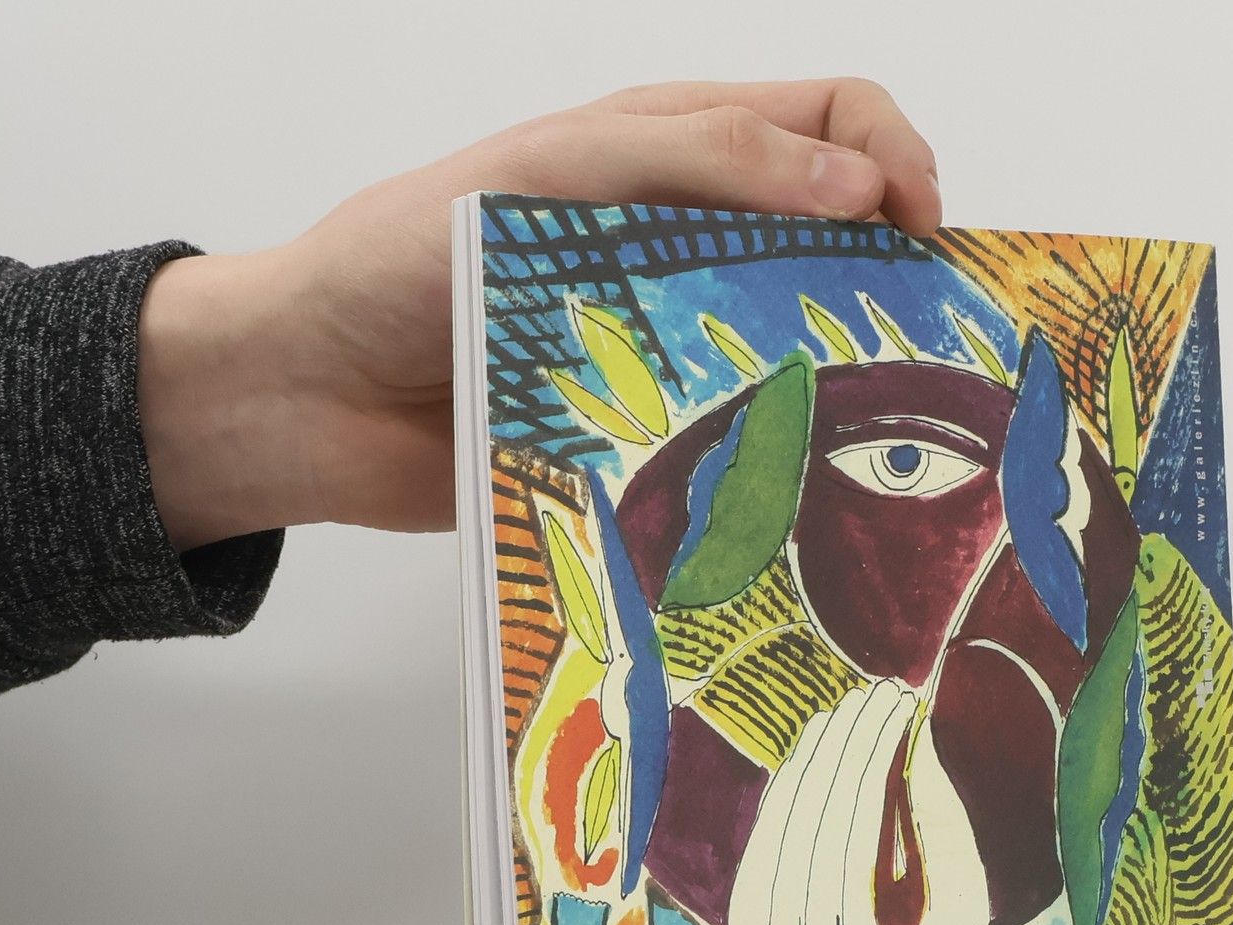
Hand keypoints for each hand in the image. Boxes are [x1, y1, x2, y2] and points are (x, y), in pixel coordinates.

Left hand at [136, 79, 940, 549]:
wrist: (308, 398)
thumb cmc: (397, 260)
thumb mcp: (547, 175)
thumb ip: (696, 161)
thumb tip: (854, 189)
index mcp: (675, 153)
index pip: (833, 123)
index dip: (896, 158)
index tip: (917, 234)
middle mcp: (692, 246)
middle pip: (842, 243)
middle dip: (901, 278)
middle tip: (923, 344)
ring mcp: (678, 344)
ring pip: (807, 355)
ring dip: (852, 382)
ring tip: (882, 428)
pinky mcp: (656, 438)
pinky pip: (746, 450)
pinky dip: (786, 465)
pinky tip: (807, 492)